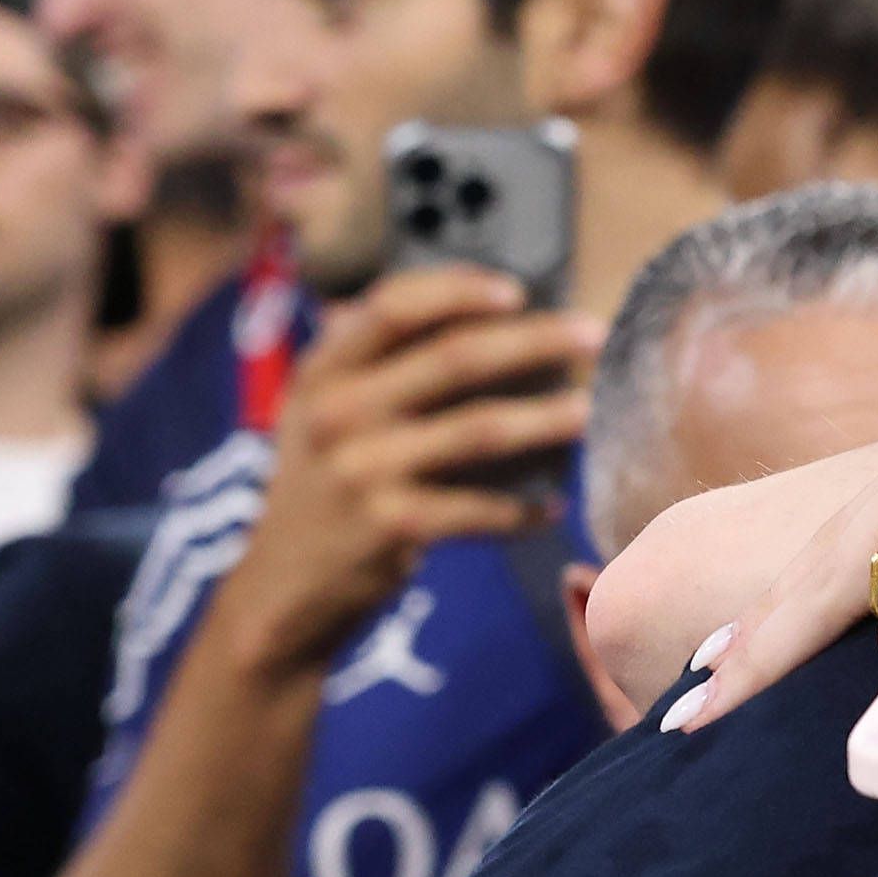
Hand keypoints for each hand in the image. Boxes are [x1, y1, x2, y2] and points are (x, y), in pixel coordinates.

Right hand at [206, 264, 600, 675]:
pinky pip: (482, 509)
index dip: (458, 289)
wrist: (282, 587)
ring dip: (546, 418)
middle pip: (454, 358)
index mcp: (322, 371)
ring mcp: (363, 469)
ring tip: (590, 411)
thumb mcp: (322, 411)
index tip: (517, 289)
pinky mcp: (392, 525)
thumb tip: (468, 308)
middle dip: (534, 340)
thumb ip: (373, 360)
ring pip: (480, 430)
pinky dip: (525, 509)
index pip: (392, 305)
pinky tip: (554, 507)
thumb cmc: (324, 486)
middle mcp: (337, 411)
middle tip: (595, 334)